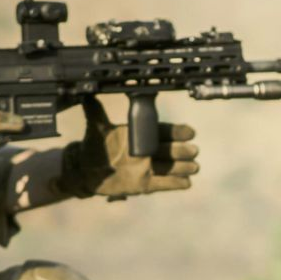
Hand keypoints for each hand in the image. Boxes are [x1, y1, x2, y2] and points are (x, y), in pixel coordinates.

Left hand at [57, 97, 198, 198]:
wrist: (86, 170)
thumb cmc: (93, 147)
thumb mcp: (95, 129)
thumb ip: (95, 112)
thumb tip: (87, 94)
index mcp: (140, 136)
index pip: (162, 132)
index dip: (177, 132)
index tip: (189, 132)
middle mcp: (147, 152)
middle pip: (169, 150)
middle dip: (182, 150)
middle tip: (193, 150)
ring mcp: (147, 169)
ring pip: (169, 167)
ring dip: (182, 167)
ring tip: (194, 167)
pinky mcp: (144, 185)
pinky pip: (163, 184)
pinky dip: (175, 184)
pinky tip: (187, 183)